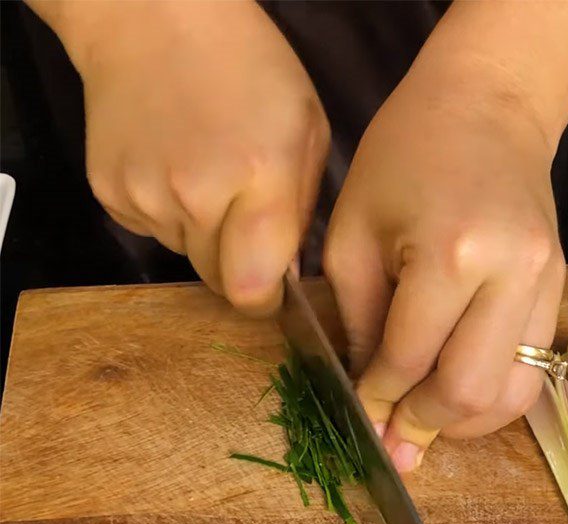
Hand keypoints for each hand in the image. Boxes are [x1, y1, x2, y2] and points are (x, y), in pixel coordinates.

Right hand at [68, 0, 328, 314]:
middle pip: (219, 281)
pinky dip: (169, 215)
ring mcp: (146, 196)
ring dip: (203, 235)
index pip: (252, 289)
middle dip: (238, 266)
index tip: (272, 287)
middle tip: (244, 221)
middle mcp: (196, 195)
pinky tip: (173, 168)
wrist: (153, 18)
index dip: (264, 299)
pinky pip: (153, 231)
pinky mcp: (111, 194)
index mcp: (258, 176)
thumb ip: (301, 212)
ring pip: (187, 256)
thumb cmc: (250, 69)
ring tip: (207, 177)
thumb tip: (285, 277)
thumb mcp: (305, 131)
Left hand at [324, 53, 564, 471]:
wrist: (488, 105)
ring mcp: (546, 284)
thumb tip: (371, 398)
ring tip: (426, 421)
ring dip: (463, 421)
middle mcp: (511, 275)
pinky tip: (457, 390)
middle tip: (394, 439)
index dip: (378, 399)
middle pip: (469, 390)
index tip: (361, 418)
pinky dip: (492, 395)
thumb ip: (361, 322)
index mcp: (450, 252)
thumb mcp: (354, 234)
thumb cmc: (403, 156)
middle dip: (424, 424)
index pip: (410, 357)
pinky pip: (533, 368)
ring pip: (512, 393)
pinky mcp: (560, 290)